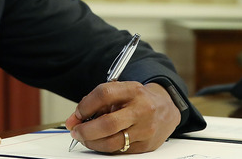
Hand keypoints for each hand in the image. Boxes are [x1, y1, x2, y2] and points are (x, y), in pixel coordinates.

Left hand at [65, 82, 180, 153]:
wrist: (166, 109)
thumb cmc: (138, 99)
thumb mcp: (121, 92)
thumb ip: (96, 102)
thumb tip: (74, 119)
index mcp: (133, 90)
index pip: (104, 94)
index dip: (85, 106)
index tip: (77, 114)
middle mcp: (141, 110)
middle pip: (107, 124)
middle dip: (86, 130)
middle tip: (76, 131)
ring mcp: (145, 129)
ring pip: (112, 142)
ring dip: (92, 142)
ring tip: (85, 138)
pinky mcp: (146, 146)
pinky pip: (119, 150)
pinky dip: (105, 147)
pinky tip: (101, 141)